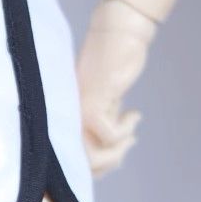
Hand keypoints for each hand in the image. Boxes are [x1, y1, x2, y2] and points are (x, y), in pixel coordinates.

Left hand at [76, 0, 156, 177]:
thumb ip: (102, 122)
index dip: (96, 167)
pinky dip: (126, 130)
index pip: (70, 159)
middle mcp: (67, 117)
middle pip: (81, 163)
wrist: (119, 34)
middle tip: (127, 145)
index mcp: (67, 118)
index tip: (117, 156)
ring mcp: (78, 111)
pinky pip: (109, 135)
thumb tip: (110, 149)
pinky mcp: (92, 103)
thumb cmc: (114, 65)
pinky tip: (133, 115)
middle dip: (109, 162)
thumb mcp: (106, 101)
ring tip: (130, 136)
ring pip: (92, 155)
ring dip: (117, 152)